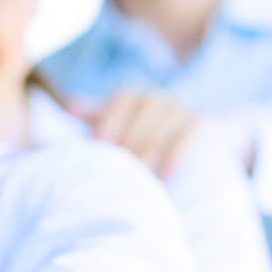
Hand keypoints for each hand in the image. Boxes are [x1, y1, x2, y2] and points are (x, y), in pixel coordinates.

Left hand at [76, 88, 212, 178]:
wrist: (197, 148)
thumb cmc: (142, 142)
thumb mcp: (118, 128)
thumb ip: (95, 116)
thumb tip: (67, 105)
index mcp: (137, 97)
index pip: (124, 96)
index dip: (110, 117)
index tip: (98, 142)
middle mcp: (161, 98)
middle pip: (145, 105)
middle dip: (130, 135)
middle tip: (119, 162)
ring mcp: (185, 109)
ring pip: (167, 119)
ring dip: (150, 145)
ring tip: (139, 171)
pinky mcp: (204, 125)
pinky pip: (189, 133)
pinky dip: (174, 153)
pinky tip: (163, 174)